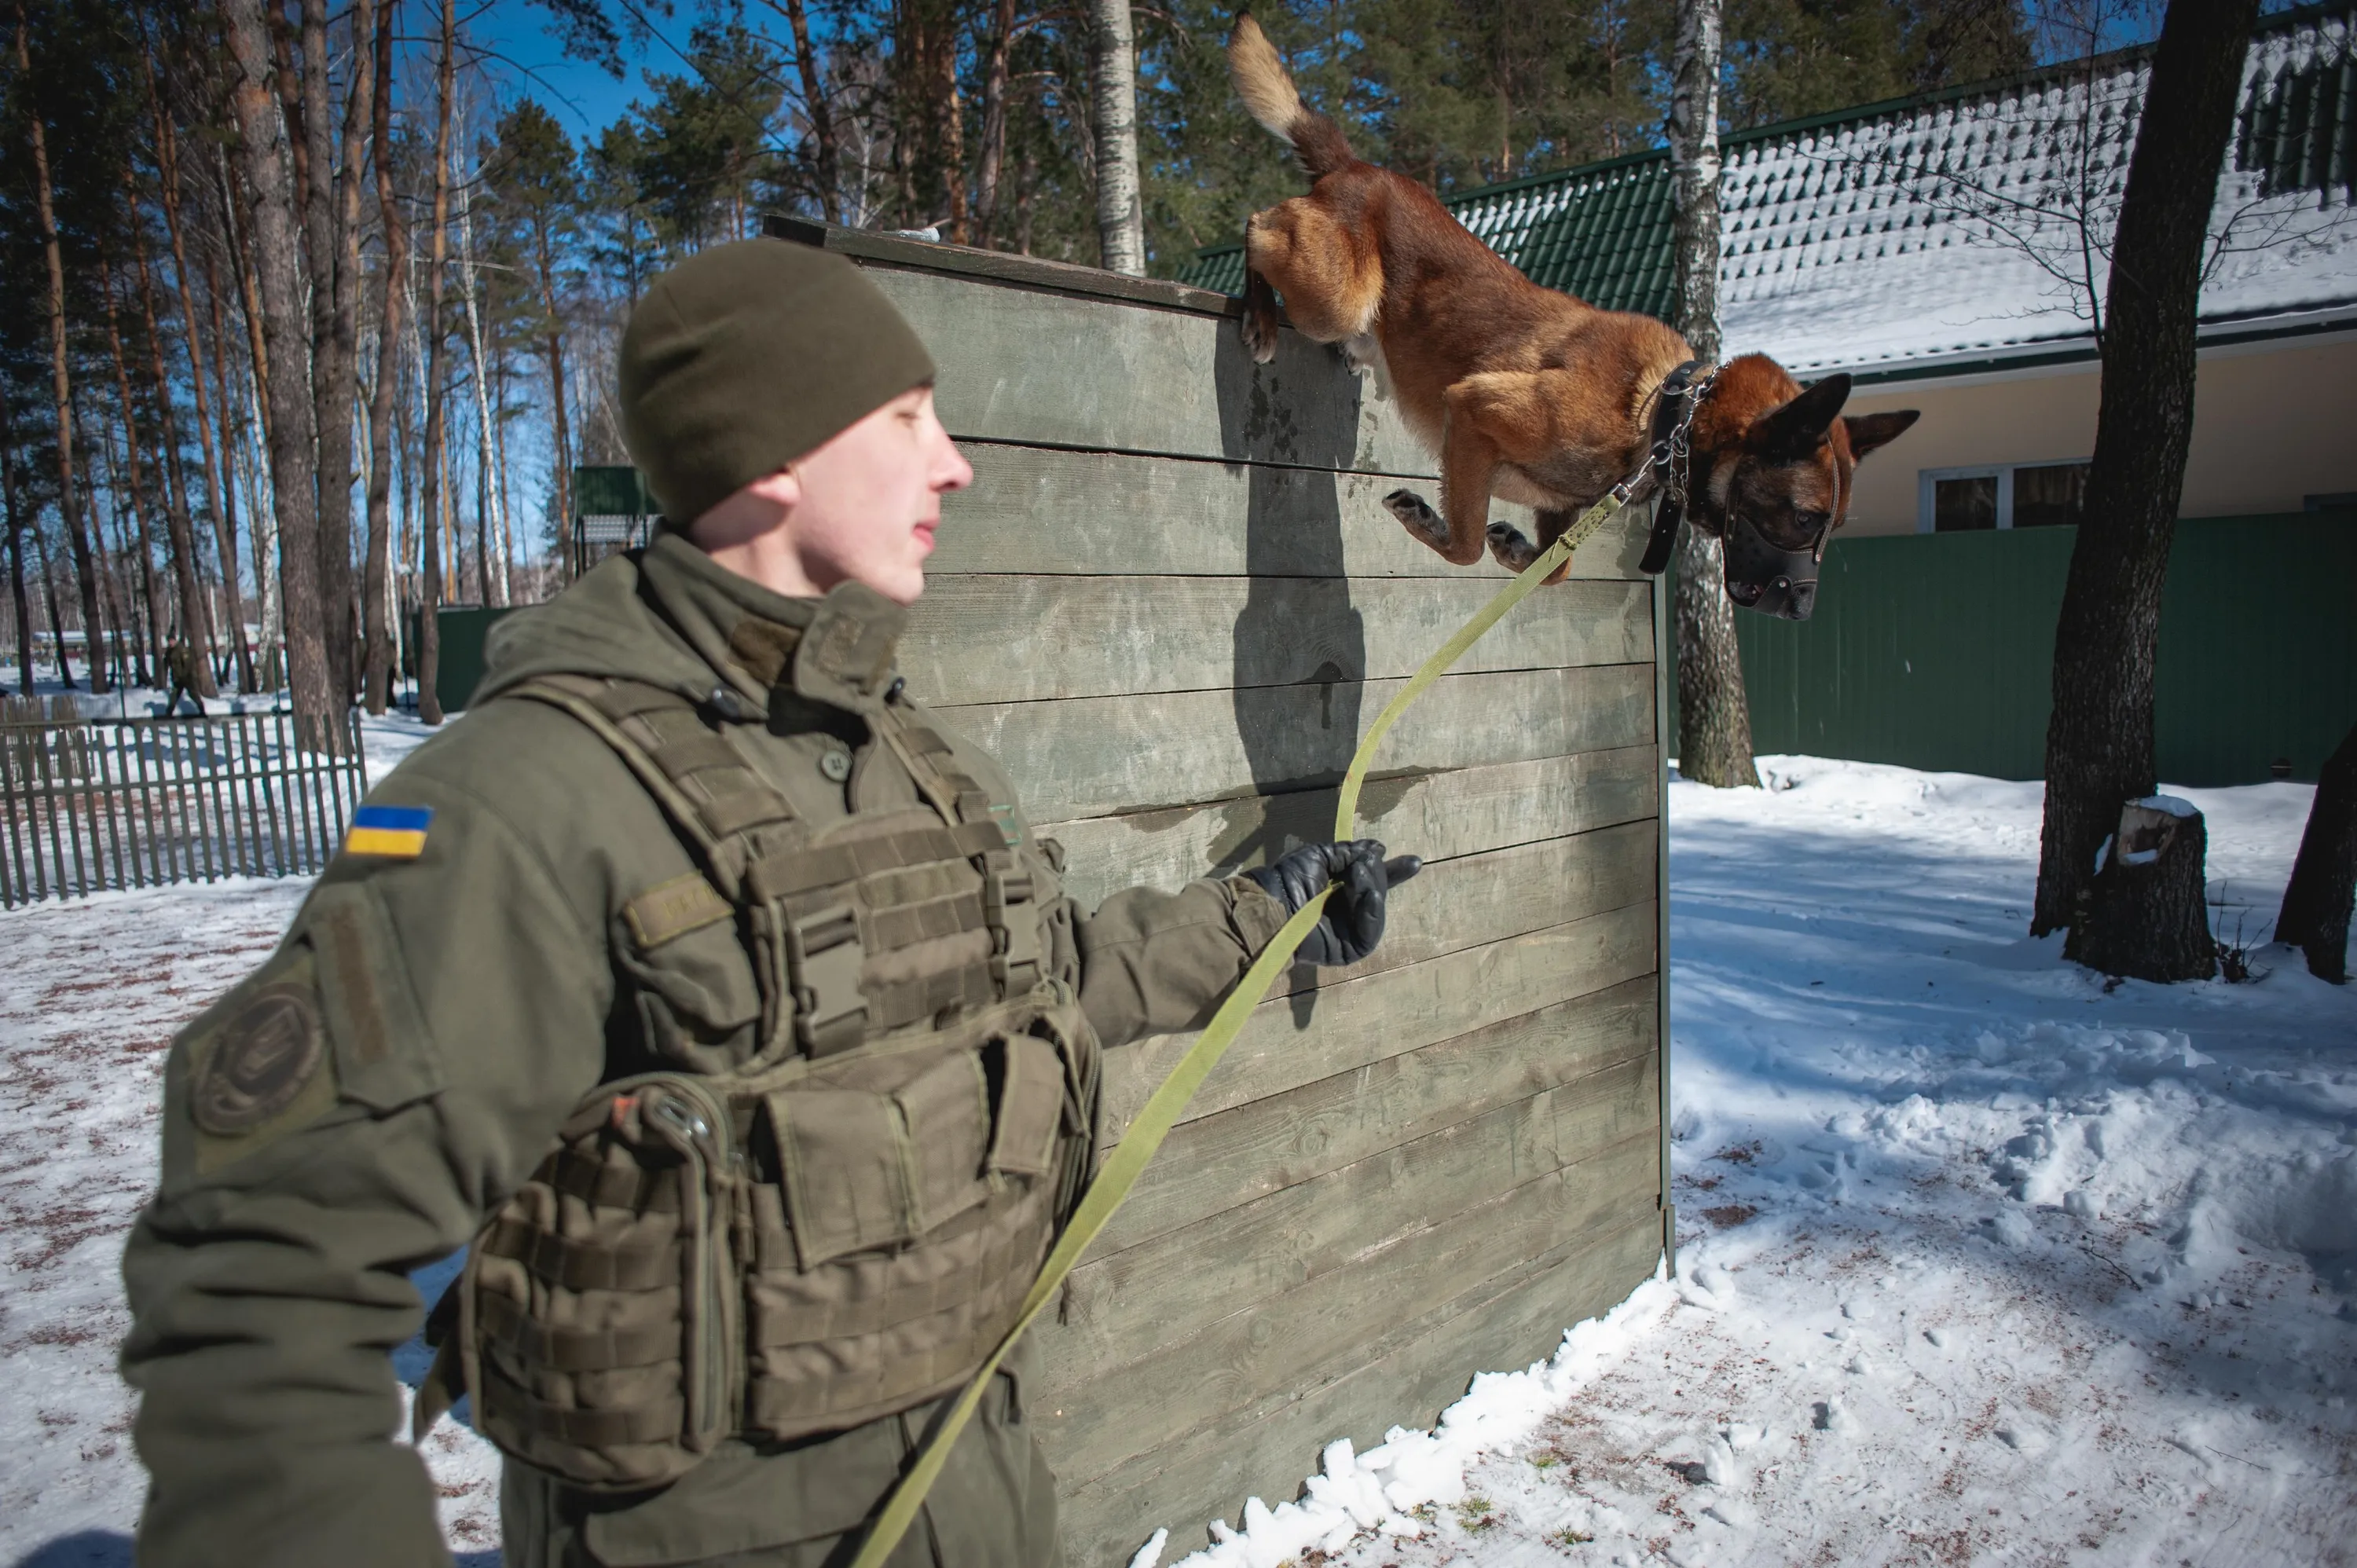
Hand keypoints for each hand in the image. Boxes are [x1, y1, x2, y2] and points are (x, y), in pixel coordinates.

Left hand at [1242, 840, 1422, 966]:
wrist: (1271, 905)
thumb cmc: (1290, 878)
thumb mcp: (1321, 856)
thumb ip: (1350, 853)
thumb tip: (1378, 848)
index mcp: (1339, 890)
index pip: (1371, 882)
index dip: (1392, 872)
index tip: (1414, 862)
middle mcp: (1346, 912)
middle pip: (1376, 893)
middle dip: (1376, 875)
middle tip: (1365, 864)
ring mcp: (1348, 932)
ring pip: (1375, 911)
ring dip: (1371, 889)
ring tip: (1358, 876)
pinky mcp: (1348, 950)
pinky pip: (1370, 934)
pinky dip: (1372, 913)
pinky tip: (1368, 896)